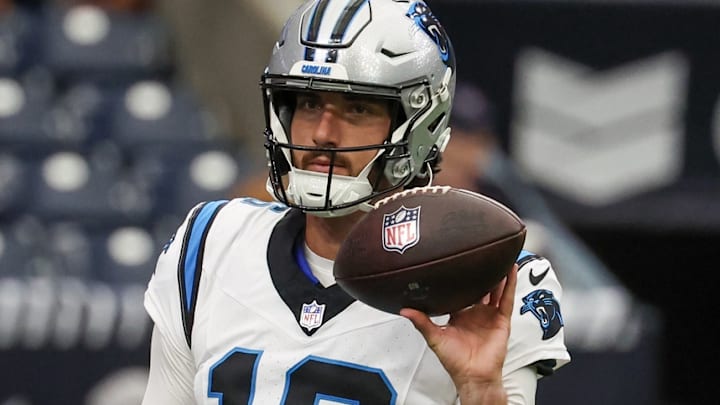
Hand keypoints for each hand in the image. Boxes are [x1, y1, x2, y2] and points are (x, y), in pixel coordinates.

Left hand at [400, 264, 517, 403]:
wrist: (473, 375)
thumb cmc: (455, 360)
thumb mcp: (434, 337)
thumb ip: (421, 322)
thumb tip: (404, 310)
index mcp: (459, 314)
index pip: (459, 291)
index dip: (458, 278)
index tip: (455, 263)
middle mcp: (475, 312)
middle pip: (479, 287)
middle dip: (479, 272)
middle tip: (476, 253)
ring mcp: (489, 315)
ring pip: (495, 289)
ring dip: (496, 274)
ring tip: (497, 254)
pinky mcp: (502, 320)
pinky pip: (507, 299)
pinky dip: (509, 284)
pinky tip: (510, 269)